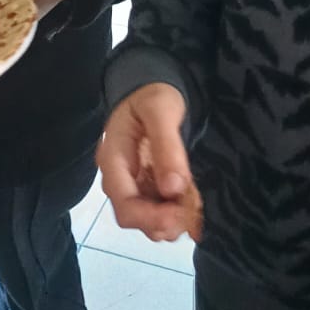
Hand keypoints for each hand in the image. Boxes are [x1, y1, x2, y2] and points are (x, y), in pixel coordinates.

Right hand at [98, 83, 195, 242]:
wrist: (150, 88)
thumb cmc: (153, 94)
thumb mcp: (161, 110)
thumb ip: (166, 147)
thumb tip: (173, 188)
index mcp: (113, 159)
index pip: (124, 204)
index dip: (152, 218)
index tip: (182, 215)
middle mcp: (118, 177)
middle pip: (133, 217)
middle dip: (164, 221)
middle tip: (194, 213)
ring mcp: (132, 183)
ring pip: (145, 219)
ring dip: (171, 221)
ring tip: (196, 209)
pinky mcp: (146, 186)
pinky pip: (157, 210)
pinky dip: (175, 214)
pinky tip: (193, 205)